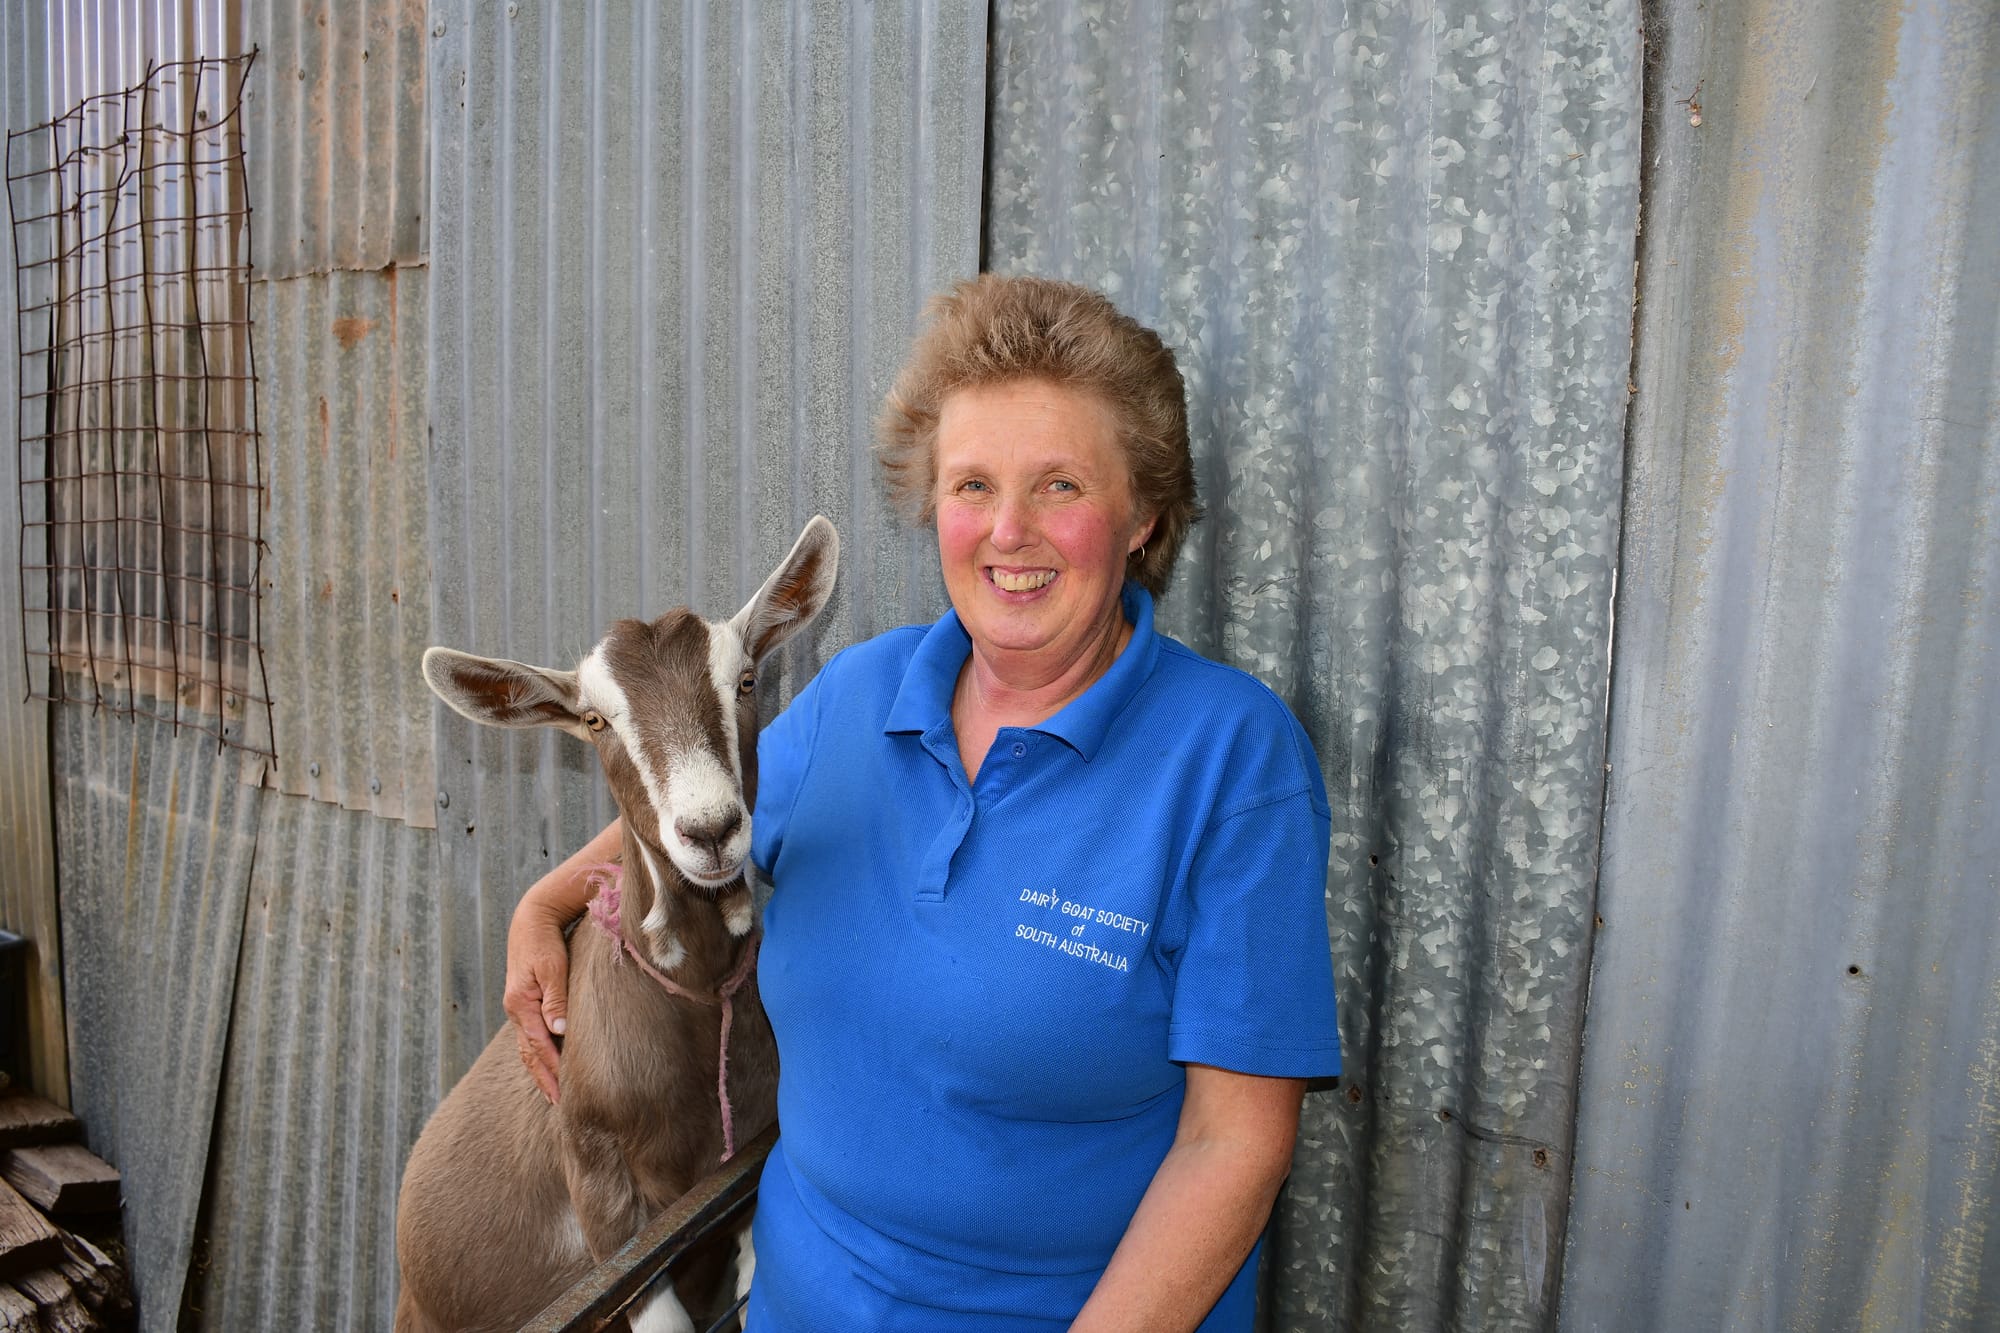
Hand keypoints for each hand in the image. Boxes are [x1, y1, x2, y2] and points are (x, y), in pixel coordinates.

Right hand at [505, 898, 570, 1102]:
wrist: (532, 917)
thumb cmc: (545, 939)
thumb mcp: (553, 966)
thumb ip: (556, 998)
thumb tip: (560, 1029)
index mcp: (520, 1004)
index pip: (537, 1046)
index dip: (551, 1070)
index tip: (563, 1093)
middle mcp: (516, 1009)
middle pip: (529, 1052)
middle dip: (543, 1078)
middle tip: (558, 1103)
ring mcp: (519, 1005)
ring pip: (527, 1045)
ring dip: (540, 1068)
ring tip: (553, 1090)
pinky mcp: (526, 1000)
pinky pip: (530, 1034)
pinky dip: (539, 1051)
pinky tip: (548, 1060)